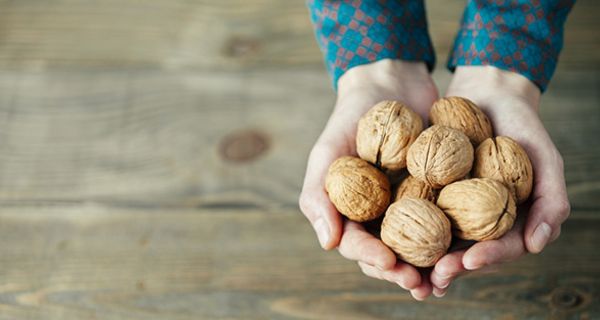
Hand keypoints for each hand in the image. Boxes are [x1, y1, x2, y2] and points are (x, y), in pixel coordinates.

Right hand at [299, 59, 438, 298]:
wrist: (389, 84)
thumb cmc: (349, 117)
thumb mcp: (326, 151)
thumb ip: (318, 195)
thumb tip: (329, 244)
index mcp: (350, 212)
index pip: (356, 244)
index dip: (371, 257)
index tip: (389, 263)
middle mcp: (378, 216)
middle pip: (389, 254)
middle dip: (402, 272)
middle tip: (420, 284)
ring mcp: (408, 206)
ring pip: (418, 245)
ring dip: (430, 267)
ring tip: (445, 278)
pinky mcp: (437, 194)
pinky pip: (445, 220)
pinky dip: (454, 238)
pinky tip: (468, 250)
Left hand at [429, 66, 569, 297]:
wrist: (488, 94)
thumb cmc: (523, 125)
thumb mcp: (545, 158)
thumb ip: (551, 200)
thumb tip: (538, 247)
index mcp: (514, 221)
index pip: (503, 247)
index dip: (488, 257)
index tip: (470, 261)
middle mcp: (483, 221)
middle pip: (468, 252)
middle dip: (452, 267)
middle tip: (435, 276)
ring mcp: (456, 209)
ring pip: (441, 240)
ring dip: (426, 258)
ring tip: (408, 268)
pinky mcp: (431, 193)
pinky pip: (419, 214)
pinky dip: (407, 228)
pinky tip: (390, 237)